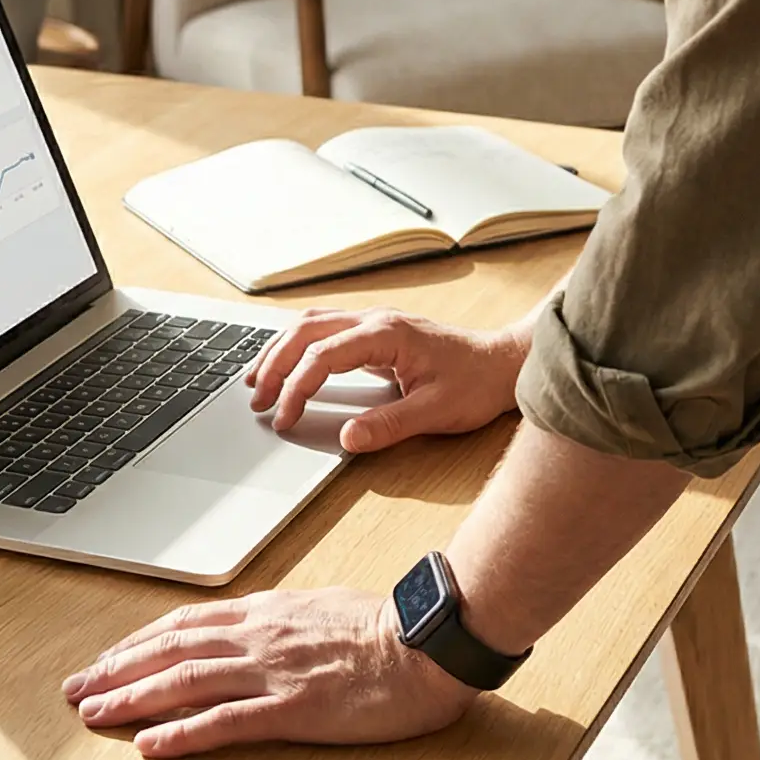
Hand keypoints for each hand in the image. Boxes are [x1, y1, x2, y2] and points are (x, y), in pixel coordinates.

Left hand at [62, 587, 476, 756]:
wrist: (426, 640)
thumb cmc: (387, 625)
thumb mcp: (325, 607)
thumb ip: (286, 618)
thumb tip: (261, 622)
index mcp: (268, 612)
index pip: (188, 624)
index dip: (141, 641)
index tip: (109, 657)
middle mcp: (259, 637)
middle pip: (172, 650)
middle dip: (118, 670)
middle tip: (78, 688)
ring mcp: (272, 672)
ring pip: (184, 681)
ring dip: (132, 698)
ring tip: (94, 714)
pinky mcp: (290, 709)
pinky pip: (224, 723)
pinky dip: (181, 734)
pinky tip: (149, 745)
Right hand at [246, 307, 526, 451]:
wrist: (503, 362)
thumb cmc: (475, 384)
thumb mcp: (436, 412)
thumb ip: (389, 425)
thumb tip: (346, 438)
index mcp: (386, 334)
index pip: (323, 356)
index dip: (297, 387)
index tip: (284, 418)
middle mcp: (375, 320)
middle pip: (307, 331)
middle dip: (275, 364)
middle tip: (257, 400)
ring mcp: (375, 321)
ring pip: (312, 324)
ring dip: (281, 350)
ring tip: (257, 381)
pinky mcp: (376, 331)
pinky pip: (325, 329)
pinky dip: (298, 345)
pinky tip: (287, 362)